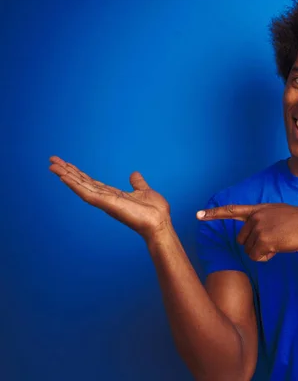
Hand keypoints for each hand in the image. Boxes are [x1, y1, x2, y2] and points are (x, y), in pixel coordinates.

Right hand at [49, 156, 170, 240]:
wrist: (160, 223)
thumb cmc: (154, 212)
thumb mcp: (144, 191)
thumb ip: (137, 183)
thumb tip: (134, 174)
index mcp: (113, 194)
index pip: (91, 182)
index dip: (79, 173)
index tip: (67, 164)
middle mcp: (106, 198)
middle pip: (82, 182)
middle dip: (68, 172)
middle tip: (52, 160)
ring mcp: (105, 201)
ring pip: (81, 186)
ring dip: (66, 176)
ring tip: (52, 165)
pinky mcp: (106, 204)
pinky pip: (87, 194)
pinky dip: (75, 185)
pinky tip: (64, 177)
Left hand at [197, 204, 297, 261]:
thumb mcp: (279, 214)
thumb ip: (263, 220)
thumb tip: (254, 237)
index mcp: (259, 208)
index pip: (232, 210)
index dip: (214, 213)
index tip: (198, 215)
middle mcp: (256, 216)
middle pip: (240, 239)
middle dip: (253, 245)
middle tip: (273, 241)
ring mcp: (259, 227)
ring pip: (248, 249)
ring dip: (261, 252)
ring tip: (278, 243)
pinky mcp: (264, 239)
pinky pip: (255, 257)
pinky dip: (265, 258)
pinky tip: (278, 249)